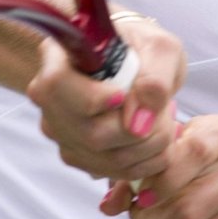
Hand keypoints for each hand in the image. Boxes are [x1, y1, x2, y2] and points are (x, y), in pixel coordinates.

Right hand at [26, 15, 185, 180]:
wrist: (140, 63)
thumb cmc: (144, 47)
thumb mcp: (160, 49)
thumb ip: (155, 79)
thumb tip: (140, 121)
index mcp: (59, 57)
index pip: (56, 85)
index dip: (92, 99)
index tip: (124, 96)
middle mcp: (50, 98)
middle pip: (88, 132)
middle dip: (139, 130)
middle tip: (167, 109)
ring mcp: (59, 130)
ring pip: (102, 158)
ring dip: (147, 147)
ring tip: (165, 121)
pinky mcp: (76, 154)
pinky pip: (110, 171)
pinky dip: (144, 162)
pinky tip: (157, 140)